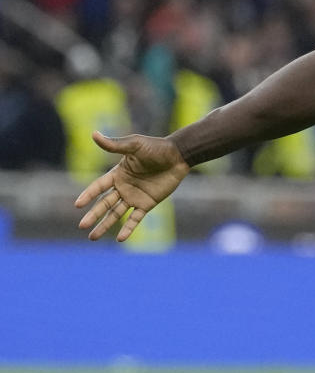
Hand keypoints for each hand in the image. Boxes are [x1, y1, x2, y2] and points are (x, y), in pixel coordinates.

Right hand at [75, 132, 189, 240]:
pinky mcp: (148, 203)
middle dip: (93, 214)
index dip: (88, 195)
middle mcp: (124, 187)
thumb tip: (93, 134)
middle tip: (81, 226)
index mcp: (118, 174)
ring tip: (92, 237)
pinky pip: (136, 218)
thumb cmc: (156, 147)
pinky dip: (128, 228)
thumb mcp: (134, 144)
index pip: (99, 186)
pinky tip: (120, 239)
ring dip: (105, 225)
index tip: (78, 205)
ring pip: (116, 214)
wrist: (178, 156)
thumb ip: (115, 145)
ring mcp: (135, 196)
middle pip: (104, 203)